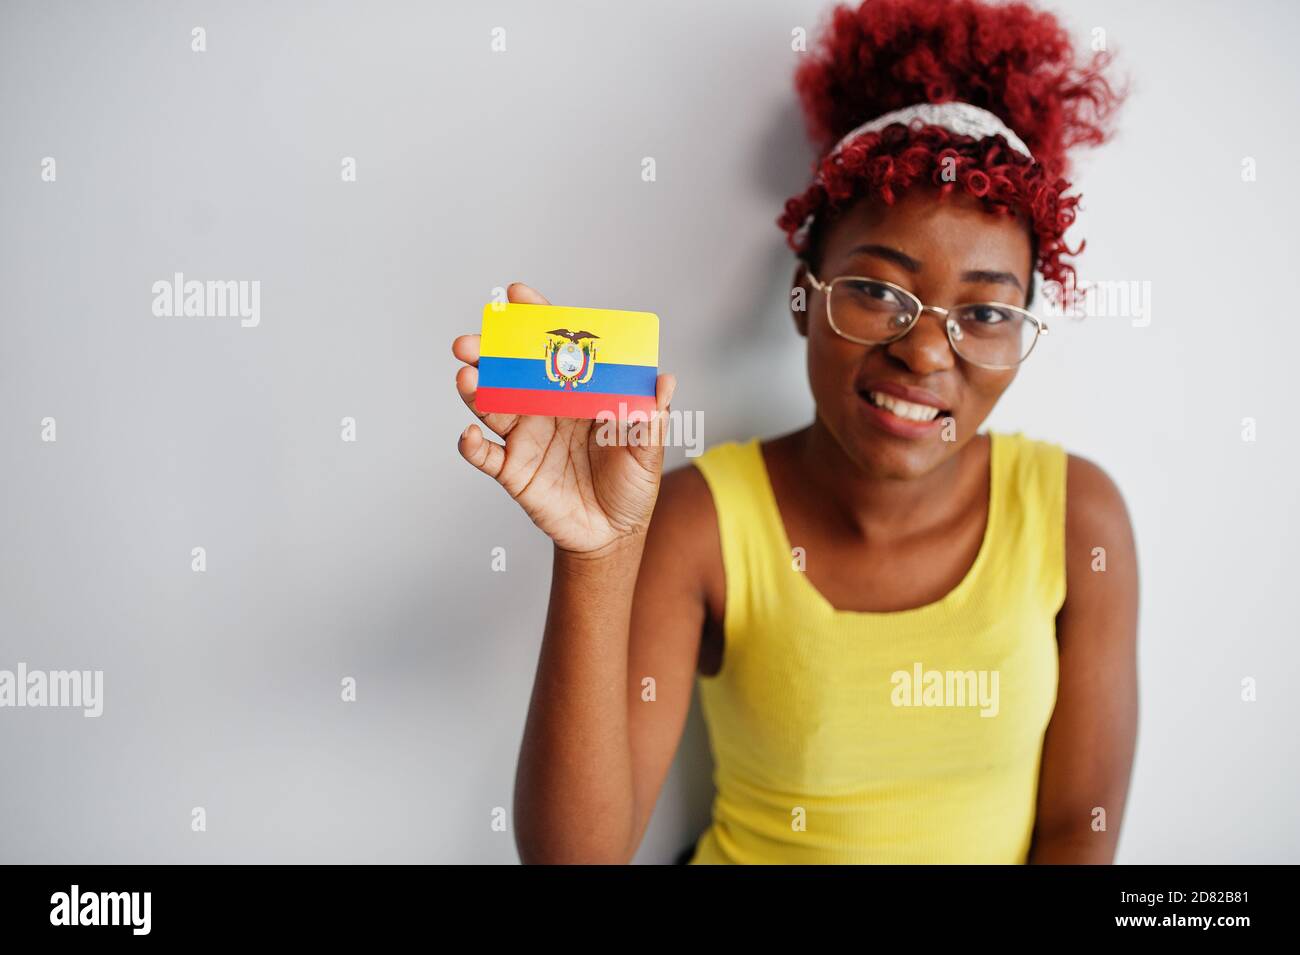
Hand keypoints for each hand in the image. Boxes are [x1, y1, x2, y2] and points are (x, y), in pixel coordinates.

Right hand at [453, 283, 676, 555]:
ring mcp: (525, 437)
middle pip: (509, 371)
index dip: (535, 319)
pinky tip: (469, 436)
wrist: (615, 534)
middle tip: (471, 343)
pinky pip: (484, 455)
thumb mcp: (649, 450)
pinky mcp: (512, 470)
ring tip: (467, 378)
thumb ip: (652, 416)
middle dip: (487, 352)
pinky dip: (471, 445)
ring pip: (490, 406)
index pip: (553, 347)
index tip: (516, 296)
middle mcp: (545, 408)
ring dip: (474, 391)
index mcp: (577, 392)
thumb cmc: (632, 485)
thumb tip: (665, 380)